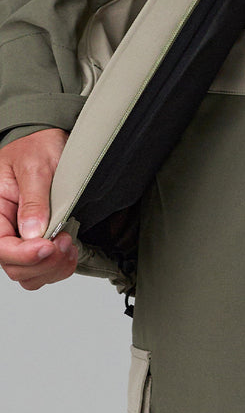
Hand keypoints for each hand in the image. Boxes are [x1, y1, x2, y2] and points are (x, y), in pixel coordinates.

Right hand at [0, 128, 77, 289]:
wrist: (47, 139)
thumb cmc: (35, 146)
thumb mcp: (35, 167)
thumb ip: (33, 200)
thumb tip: (32, 232)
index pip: (1, 247)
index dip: (24, 254)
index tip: (48, 246)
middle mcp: (4, 228)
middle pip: (15, 267)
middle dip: (42, 262)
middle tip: (64, 242)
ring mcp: (21, 236)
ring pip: (29, 273)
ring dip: (52, 268)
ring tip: (69, 246)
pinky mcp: (38, 239)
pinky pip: (43, 266)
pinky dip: (58, 265)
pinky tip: (69, 250)